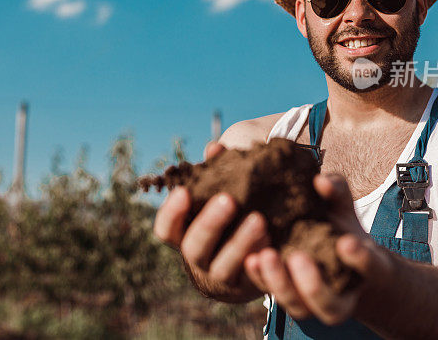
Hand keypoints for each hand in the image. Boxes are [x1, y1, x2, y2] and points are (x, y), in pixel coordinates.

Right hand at [152, 141, 270, 300]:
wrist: (254, 257)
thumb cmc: (231, 218)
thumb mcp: (222, 195)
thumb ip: (216, 174)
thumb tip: (215, 148)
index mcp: (185, 235)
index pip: (165, 229)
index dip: (171, 212)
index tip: (184, 190)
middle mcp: (197, 260)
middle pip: (193, 247)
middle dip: (210, 223)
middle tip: (229, 200)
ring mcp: (220, 277)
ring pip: (223, 266)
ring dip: (240, 242)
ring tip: (259, 219)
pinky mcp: (247, 288)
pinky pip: (252, 279)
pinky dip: (260, 263)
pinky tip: (272, 243)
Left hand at [243, 174, 393, 324]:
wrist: (324, 252)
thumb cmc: (339, 227)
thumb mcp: (342, 207)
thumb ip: (336, 192)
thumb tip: (320, 180)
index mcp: (365, 272)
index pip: (370, 268)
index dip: (360, 258)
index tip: (347, 242)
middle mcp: (339, 297)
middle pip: (327, 303)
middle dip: (312, 284)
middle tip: (297, 257)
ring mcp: (310, 303)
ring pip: (295, 304)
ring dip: (279, 282)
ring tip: (266, 255)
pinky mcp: (284, 296)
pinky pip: (272, 293)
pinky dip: (260, 278)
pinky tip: (250, 258)